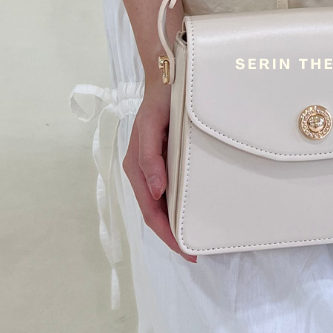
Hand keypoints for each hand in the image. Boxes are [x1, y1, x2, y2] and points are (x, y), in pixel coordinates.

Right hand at [123, 79, 196, 262]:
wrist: (165, 81)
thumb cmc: (158, 102)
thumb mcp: (151, 127)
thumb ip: (150, 159)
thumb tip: (157, 192)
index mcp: (136, 168)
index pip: (151, 212)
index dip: (168, 235)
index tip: (187, 251)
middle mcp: (142, 173)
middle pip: (155, 213)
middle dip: (172, 235)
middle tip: (195, 251)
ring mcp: (152, 169)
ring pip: (162, 205)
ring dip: (175, 223)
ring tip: (195, 236)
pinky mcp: (163, 162)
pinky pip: (169, 191)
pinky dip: (178, 206)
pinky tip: (191, 210)